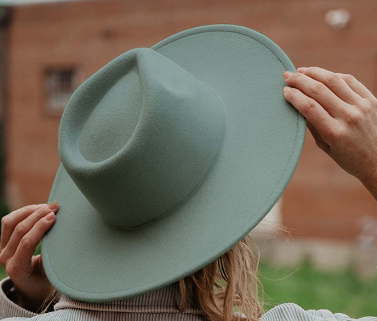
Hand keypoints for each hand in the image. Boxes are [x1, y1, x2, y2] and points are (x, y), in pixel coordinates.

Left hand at [0, 202, 58, 311]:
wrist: (30, 288)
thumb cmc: (44, 281)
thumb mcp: (51, 275)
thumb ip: (51, 257)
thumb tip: (61, 235)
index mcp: (17, 269)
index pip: (27, 243)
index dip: (40, 227)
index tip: (54, 216)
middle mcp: (5, 258)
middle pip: (19, 229)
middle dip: (38, 214)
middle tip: (55, 207)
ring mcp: (1, 248)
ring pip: (10, 222)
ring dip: (29, 210)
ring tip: (46, 206)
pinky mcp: (3, 241)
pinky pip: (9, 222)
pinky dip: (23, 212)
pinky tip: (37, 209)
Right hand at [283, 67, 376, 197]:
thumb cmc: (349, 158)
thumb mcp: (326, 146)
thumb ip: (313, 125)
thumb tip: (298, 105)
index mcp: (334, 132)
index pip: (309, 106)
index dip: (294, 95)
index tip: (284, 90)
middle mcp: (349, 117)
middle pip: (318, 90)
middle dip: (299, 80)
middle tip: (287, 75)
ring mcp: (361, 106)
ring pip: (334, 80)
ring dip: (315, 72)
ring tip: (302, 71)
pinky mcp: (371, 100)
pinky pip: (350, 81)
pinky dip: (333, 76)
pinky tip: (322, 75)